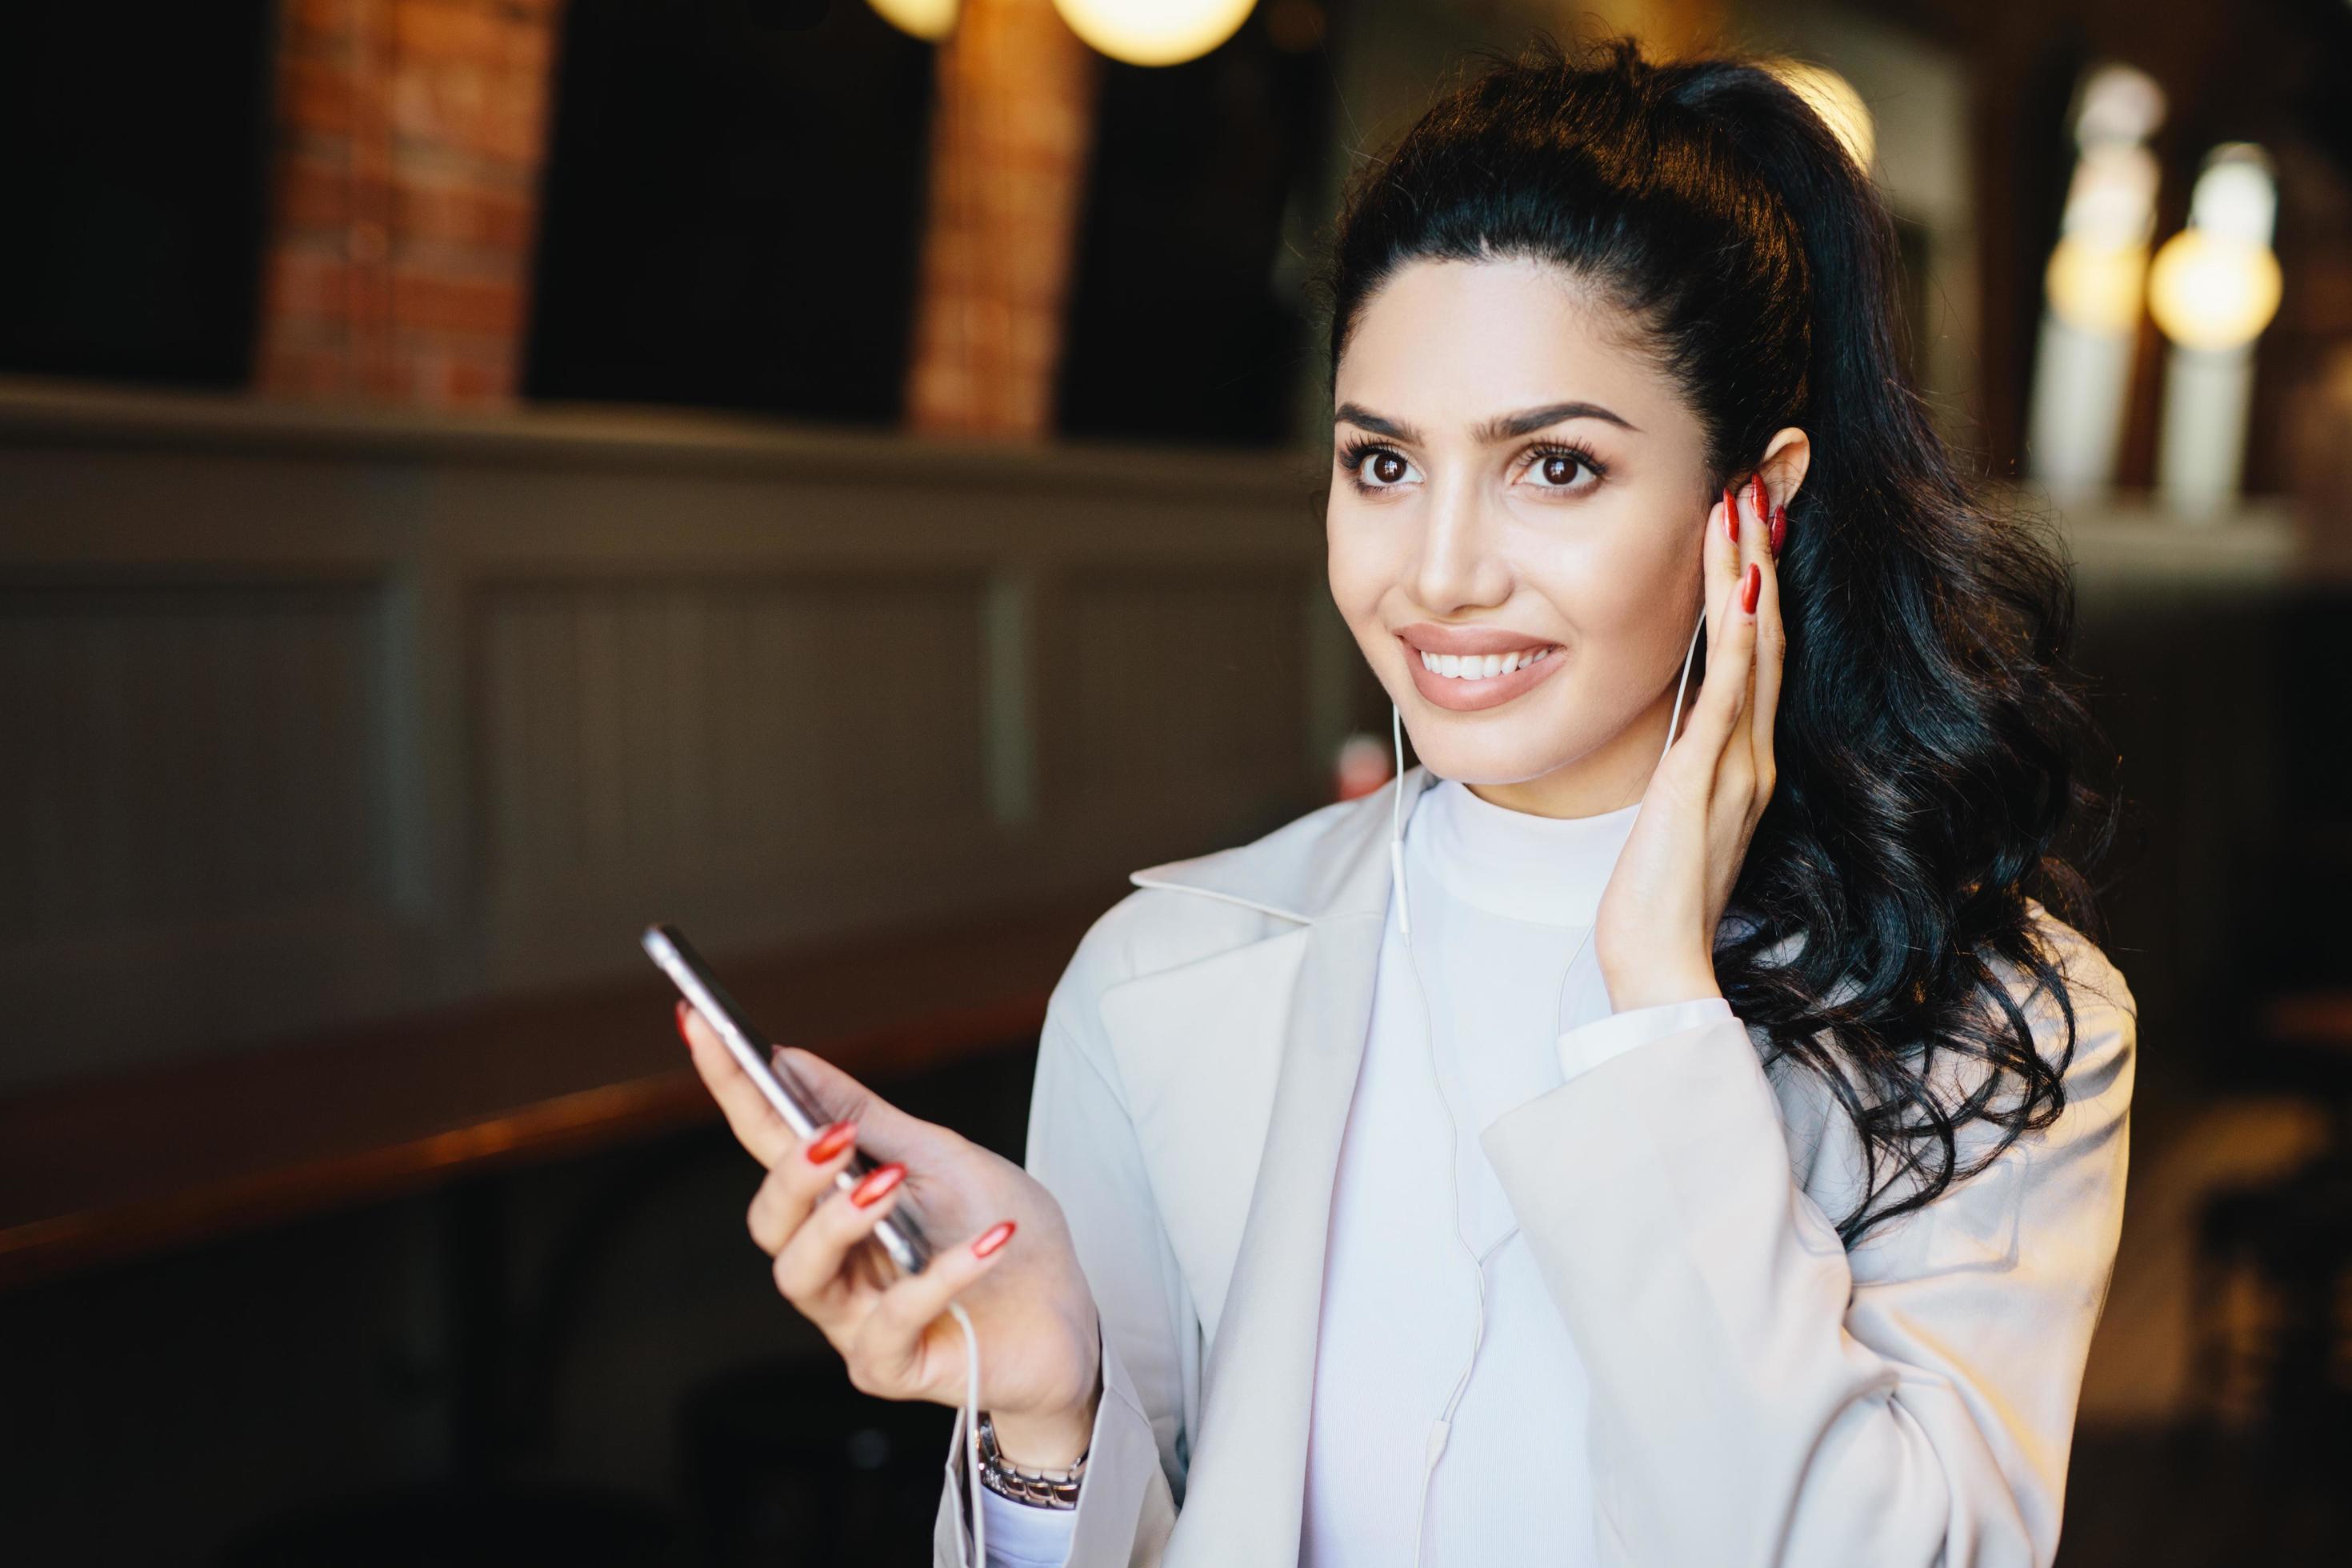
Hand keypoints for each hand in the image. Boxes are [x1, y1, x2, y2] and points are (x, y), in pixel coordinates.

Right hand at [678, 1001, 1102, 1464]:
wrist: (1070, 1318)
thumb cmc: (1005, 1235)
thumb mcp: (943, 1159)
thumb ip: (869, 1119)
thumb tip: (790, 1059)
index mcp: (835, 1202)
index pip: (768, 1141)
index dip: (731, 1085)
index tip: (700, 1021)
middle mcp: (832, 1262)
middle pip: (769, 1221)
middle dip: (789, 1173)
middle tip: (831, 1137)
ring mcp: (853, 1319)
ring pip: (801, 1274)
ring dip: (838, 1223)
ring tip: (889, 1185)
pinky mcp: (891, 1367)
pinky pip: (888, 1325)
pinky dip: (936, 1278)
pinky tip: (986, 1243)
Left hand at [1593, 471, 1783, 1009]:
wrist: (1661, 971)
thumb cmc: (1656, 905)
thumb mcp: (1669, 821)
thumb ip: (1677, 775)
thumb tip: (1667, 739)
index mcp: (1740, 764)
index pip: (1754, 656)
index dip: (1754, 586)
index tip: (1747, 525)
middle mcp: (1749, 756)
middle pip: (1764, 635)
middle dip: (1759, 558)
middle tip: (1755, 484)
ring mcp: (1734, 767)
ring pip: (1751, 649)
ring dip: (1748, 573)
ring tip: (1743, 504)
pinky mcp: (1703, 781)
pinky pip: (1727, 694)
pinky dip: (1736, 637)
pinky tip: (1741, 587)